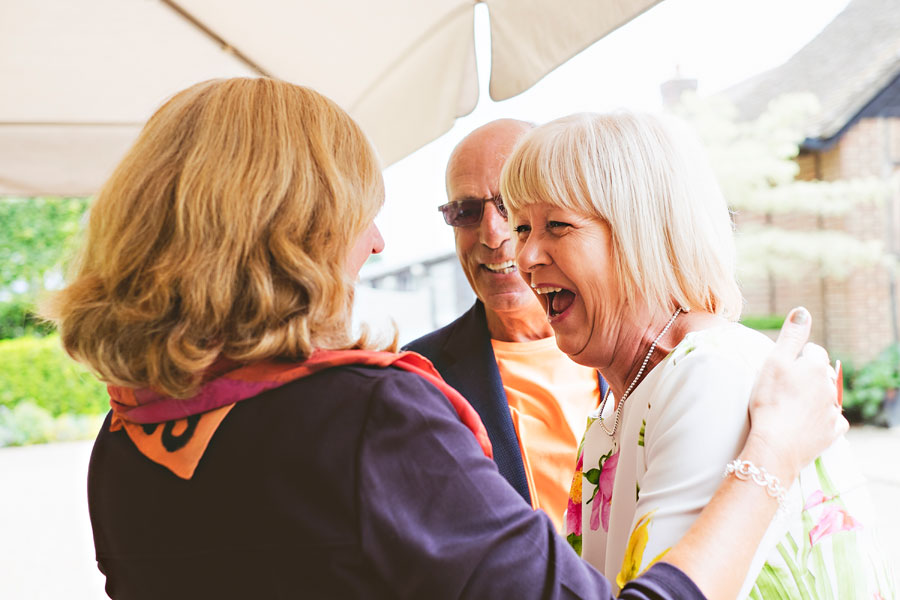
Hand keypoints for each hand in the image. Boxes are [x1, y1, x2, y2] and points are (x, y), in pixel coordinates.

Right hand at [745, 307, 847, 481]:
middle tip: (782, 387)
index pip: (812, 351)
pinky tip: (808, 422)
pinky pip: (833, 420)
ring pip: (826, 396)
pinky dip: (823, 419)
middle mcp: (829, 386)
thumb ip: (791, 335)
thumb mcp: (774, 361)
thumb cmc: (770, 401)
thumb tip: (803, 311)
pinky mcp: (833, 432)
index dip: (795, 357)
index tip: (780, 368)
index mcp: (815, 366)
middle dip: (805, 376)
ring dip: (813, 397)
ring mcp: (833, 410)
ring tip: (790, 406)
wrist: (776, 445)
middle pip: (819, 373)